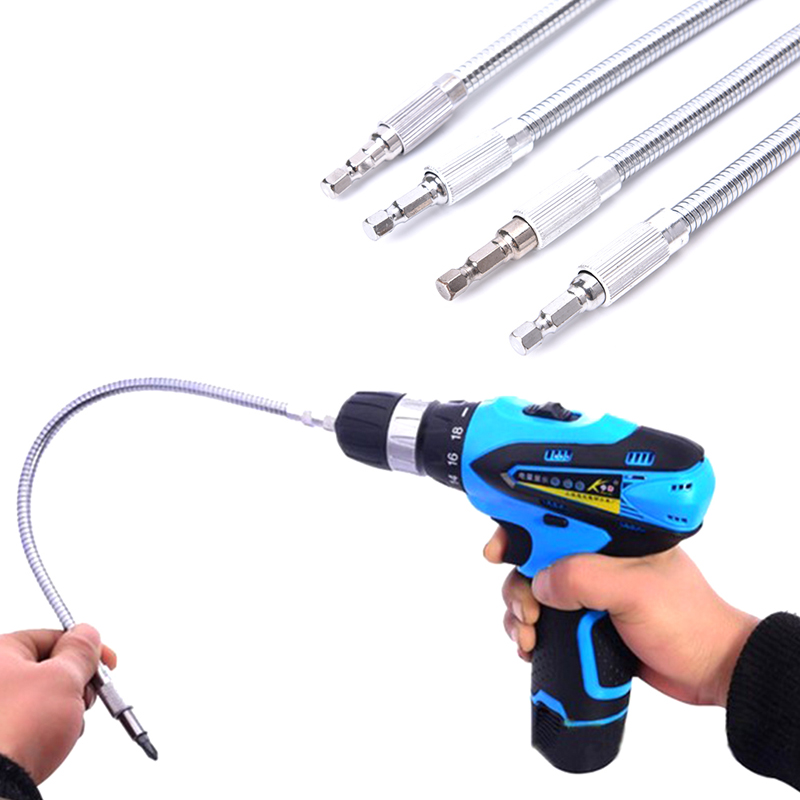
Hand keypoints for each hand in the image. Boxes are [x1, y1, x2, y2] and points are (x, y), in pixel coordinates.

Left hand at [0, 624, 116, 783]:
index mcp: (1, 652)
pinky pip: (32, 718)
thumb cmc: (16, 729)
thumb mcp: (64, 678)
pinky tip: (53, 739)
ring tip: (67, 724)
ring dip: (66, 707)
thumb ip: (81, 651)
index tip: (106, 662)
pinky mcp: (1, 733)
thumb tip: (87, 633)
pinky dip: (49, 726)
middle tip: (85, 696)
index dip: (85, 649)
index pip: (52, 637)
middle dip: (76, 682)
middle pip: (48, 666)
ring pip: (43, 695)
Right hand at [484, 527, 758, 706]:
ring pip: (533, 592)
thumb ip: (584, 578)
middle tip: (525, 612)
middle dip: (518, 584)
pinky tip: (529, 647)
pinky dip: (527, 632)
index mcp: (609, 536)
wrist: (711, 672)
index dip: (519, 529)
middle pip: (534, 559)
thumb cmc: (685, 620)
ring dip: (518, 613)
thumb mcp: (635, 590)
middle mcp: (594, 558)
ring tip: (527, 637)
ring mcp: (588, 593)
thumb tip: (539, 585)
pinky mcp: (584, 624)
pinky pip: (543, 621)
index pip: (554, 519)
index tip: (496, 552)